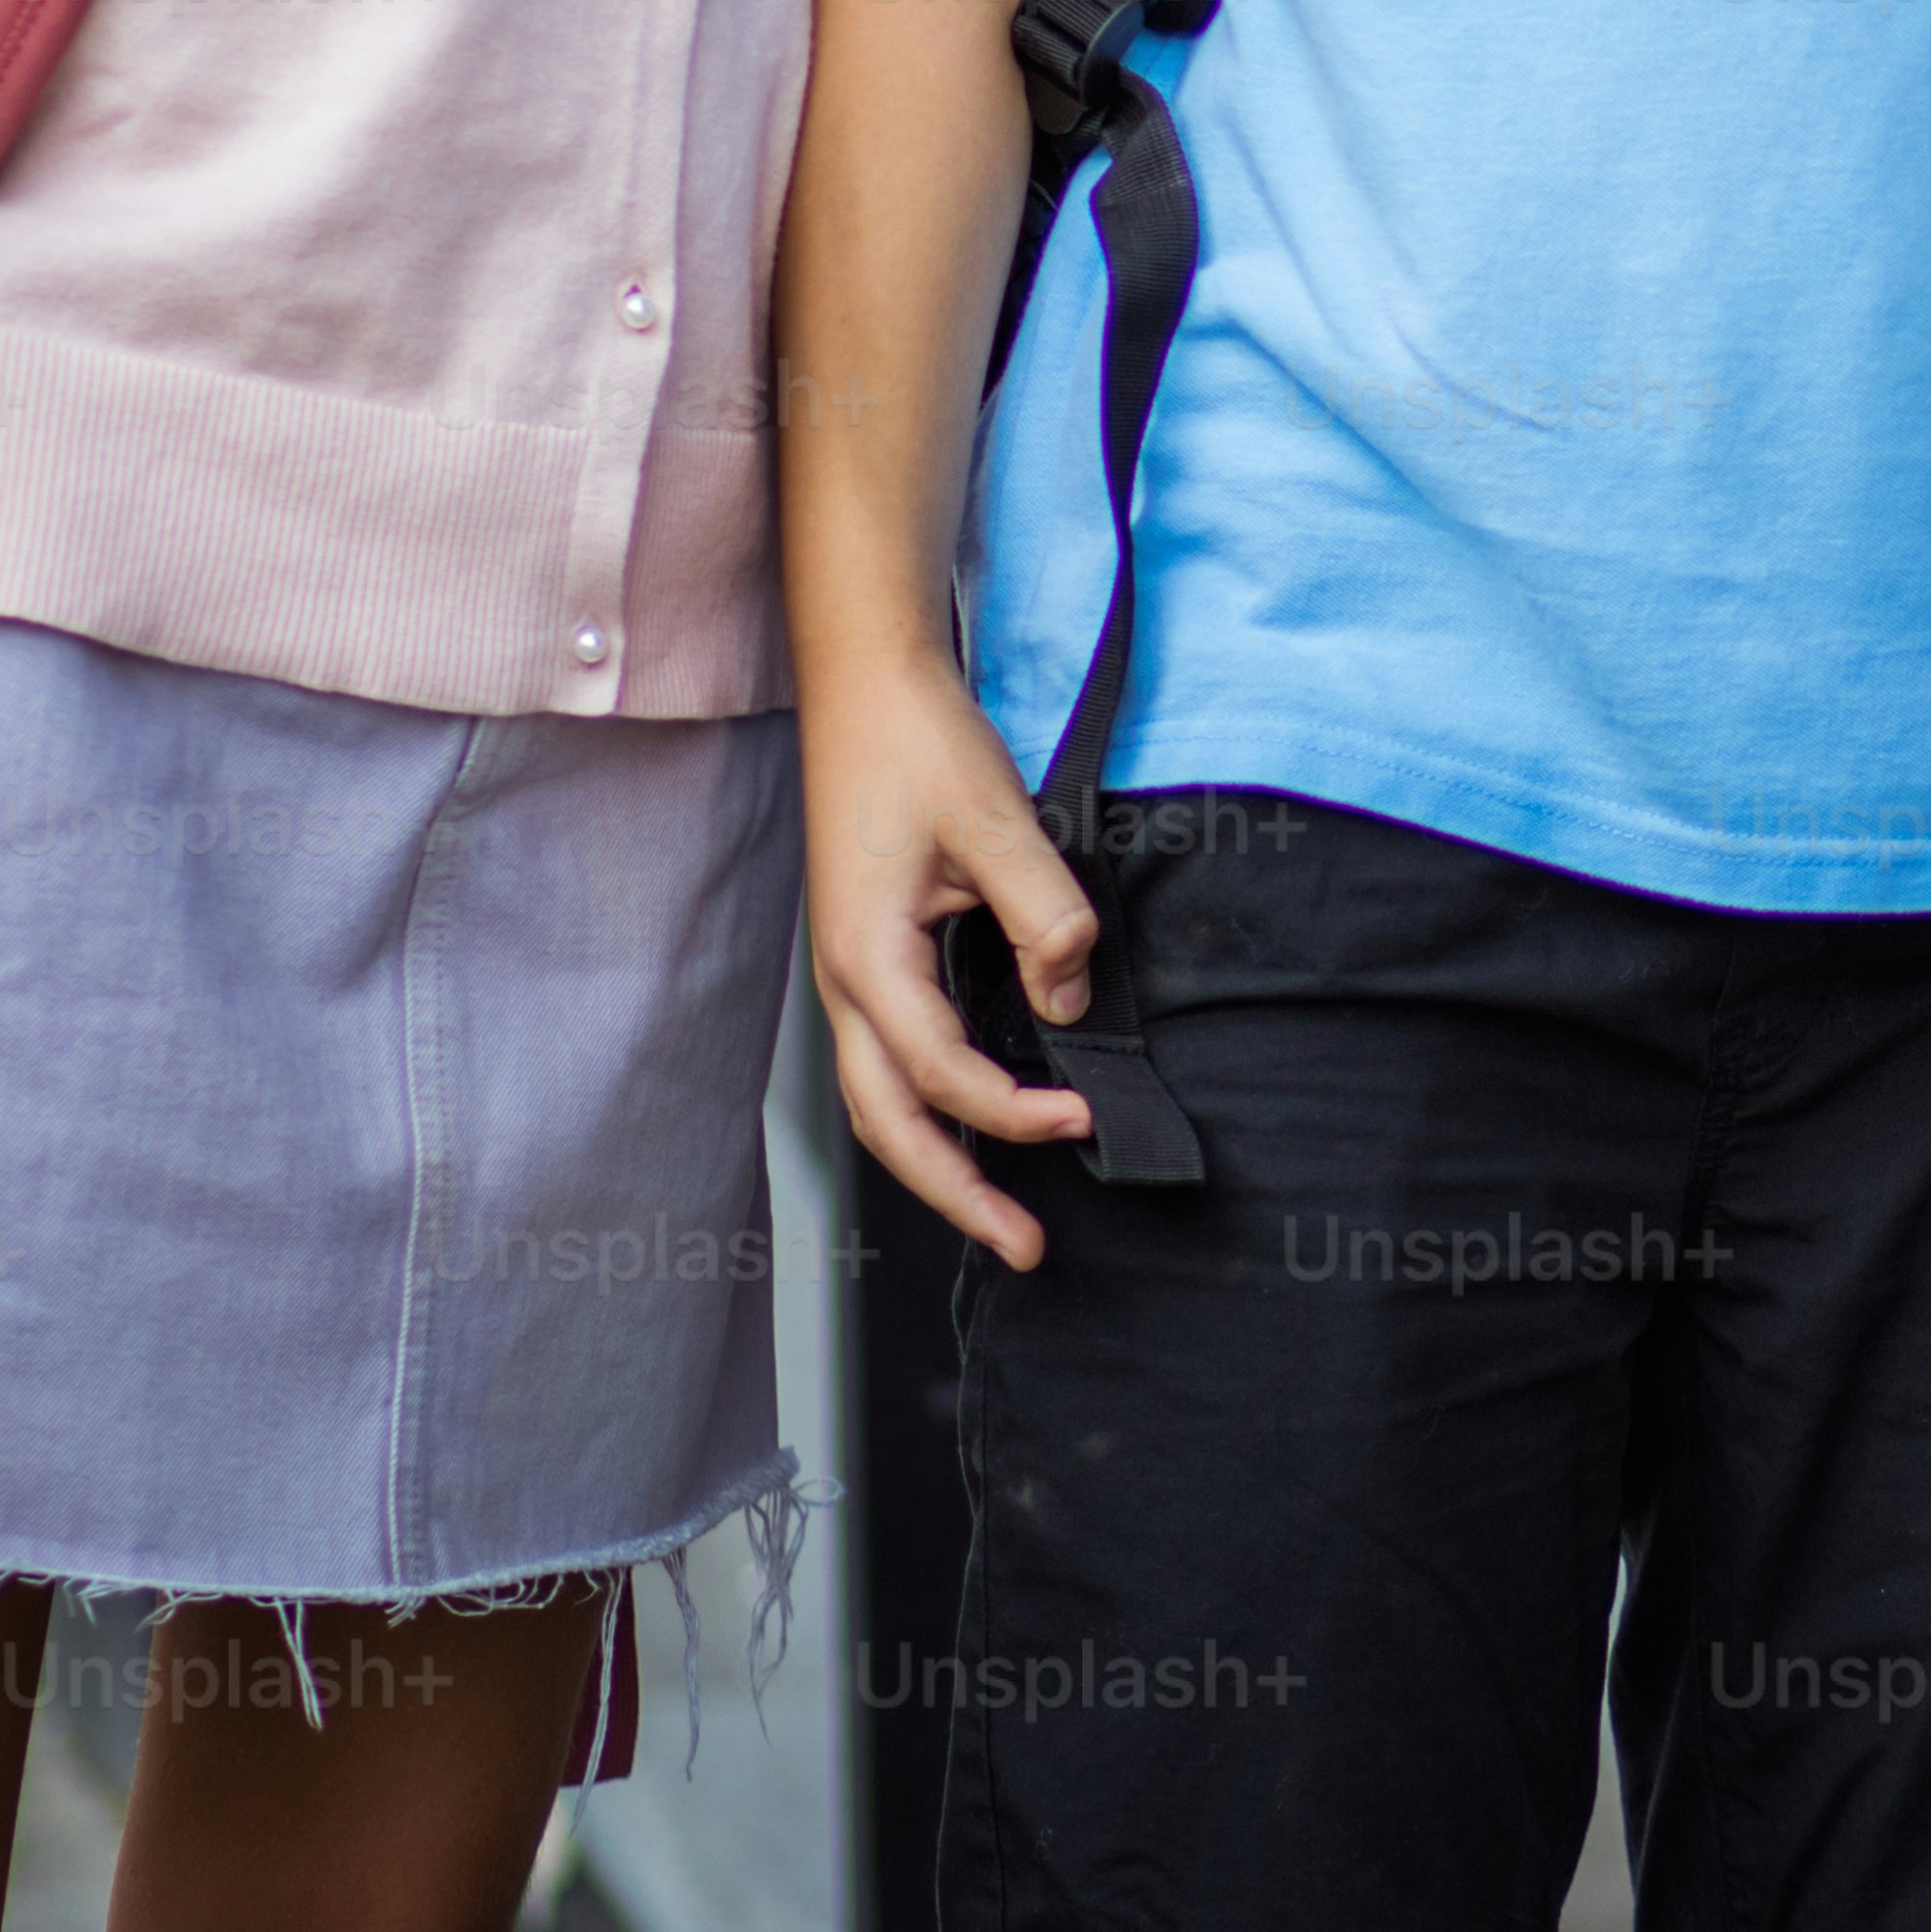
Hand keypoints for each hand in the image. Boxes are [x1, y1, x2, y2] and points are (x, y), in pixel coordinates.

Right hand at [811, 660, 1102, 1272]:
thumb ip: (1042, 917)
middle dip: (954, 1194)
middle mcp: (845, 983)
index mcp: (868, 960)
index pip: (943, 1073)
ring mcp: (849, 974)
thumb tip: (1068, 999)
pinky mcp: (869, 957)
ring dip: (937, 1162)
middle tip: (1024, 1248)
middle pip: (888, 1123)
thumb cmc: (919, 742)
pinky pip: (891, 1060)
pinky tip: (979, 1120)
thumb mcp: (996, 823)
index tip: (1085, 1116)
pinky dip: (930, 1109)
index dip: (1014, 1110)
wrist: (864, 683)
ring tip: (1001, 1212)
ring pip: (880, 1100)